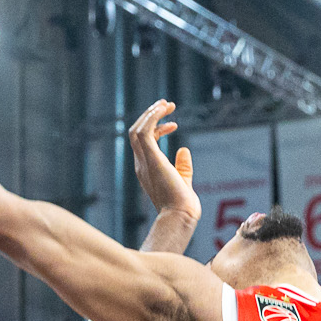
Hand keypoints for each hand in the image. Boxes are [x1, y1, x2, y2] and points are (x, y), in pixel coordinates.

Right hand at [127, 100, 199, 223]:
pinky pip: (144, 132)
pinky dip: (152, 118)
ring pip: (137, 130)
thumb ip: (182, 166)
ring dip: (150, 113)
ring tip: (166, 104)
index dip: (156, 129)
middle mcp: (141, 164)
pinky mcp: (151, 160)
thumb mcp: (183, 180)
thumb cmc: (182, 205)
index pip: (143, 143)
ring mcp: (144, 162)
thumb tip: (184, 150)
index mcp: (146, 169)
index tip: (173, 124)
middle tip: (167, 104)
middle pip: (136, 133)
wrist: (181, 216)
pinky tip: (164, 110)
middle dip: (150, 116)